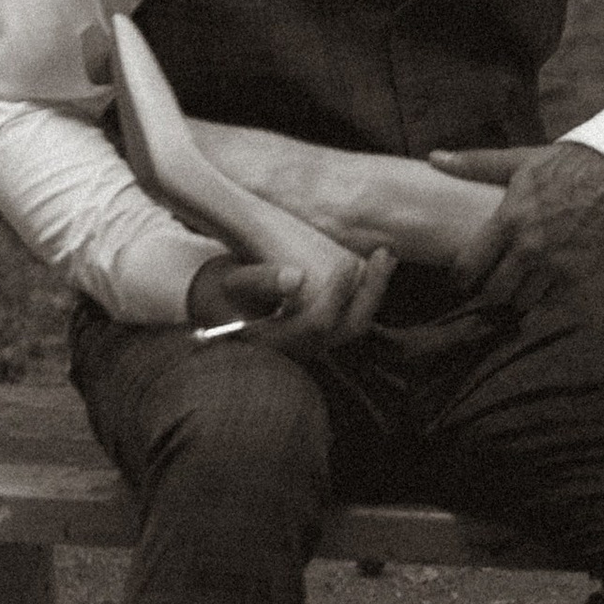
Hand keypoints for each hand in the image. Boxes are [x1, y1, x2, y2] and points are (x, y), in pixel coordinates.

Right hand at [186, 236, 396, 356]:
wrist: (217, 309)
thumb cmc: (220, 293)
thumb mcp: (230, 284)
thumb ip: (260, 281)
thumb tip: (297, 278)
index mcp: (276, 341)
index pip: (317, 323)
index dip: (337, 294)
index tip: (348, 262)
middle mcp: (301, 349)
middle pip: (349, 329)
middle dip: (371, 292)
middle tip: (384, 254)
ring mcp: (315, 344)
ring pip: (356, 325)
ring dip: (375, 290)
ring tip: (386, 256)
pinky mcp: (323, 334)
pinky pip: (353, 317)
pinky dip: (368, 292)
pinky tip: (377, 264)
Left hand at [426, 139, 603, 309]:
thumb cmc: (568, 164)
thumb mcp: (519, 161)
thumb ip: (475, 164)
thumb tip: (434, 158)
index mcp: (509, 219)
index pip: (471, 265)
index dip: (461, 278)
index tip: (462, 280)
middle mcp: (529, 247)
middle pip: (494, 292)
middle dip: (488, 293)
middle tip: (489, 287)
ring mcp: (555, 264)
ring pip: (523, 301)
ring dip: (517, 297)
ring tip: (517, 288)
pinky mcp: (579, 274)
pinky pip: (552, 300)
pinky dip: (545, 297)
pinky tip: (544, 286)